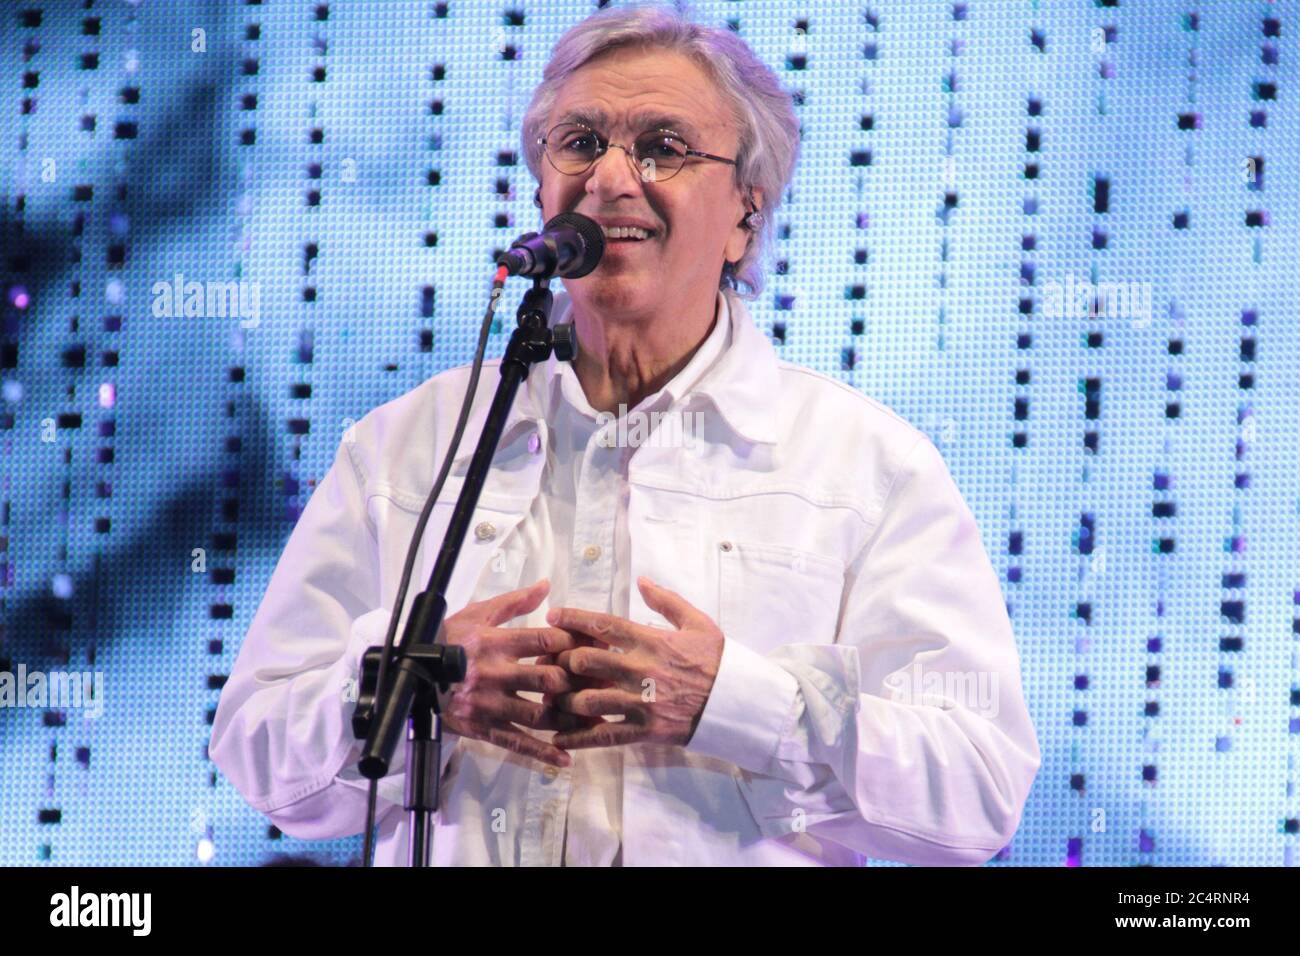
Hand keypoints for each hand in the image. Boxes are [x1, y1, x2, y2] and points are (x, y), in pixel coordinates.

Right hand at [437, 579, 594, 767]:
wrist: (408, 673)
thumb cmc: (446, 639)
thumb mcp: (477, 613)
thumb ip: (514, 601)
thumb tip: (547, 586)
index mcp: (494, 642)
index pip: (543, 642)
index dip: (572, 644)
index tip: (591, 647)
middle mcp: (494, 674)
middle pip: (546, 680)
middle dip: (576, 683)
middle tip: (600, 685)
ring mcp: (488, 705)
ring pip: (538, 716)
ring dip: (569, 720)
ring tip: (594, 720)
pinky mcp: (481, 728)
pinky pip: (516, 743)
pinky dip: (542, 754)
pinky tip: (565, 759)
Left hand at [543, 577, 724, 748]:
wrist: (739, 702)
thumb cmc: (717, 660)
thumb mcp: (698, 623)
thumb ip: (667, 601)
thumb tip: (642, 581)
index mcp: (651, 641)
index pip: (603, 625)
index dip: (573, 619)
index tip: (552, 616)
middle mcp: (641, 670)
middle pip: (585, 661)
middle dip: (562, 660)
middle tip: (550, 661)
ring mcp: (641, 703)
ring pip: (587, 700)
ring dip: (564, 698)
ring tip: (551, 696)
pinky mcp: (645, 731)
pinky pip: (604, 736)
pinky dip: (578, 739)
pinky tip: (558, 738)